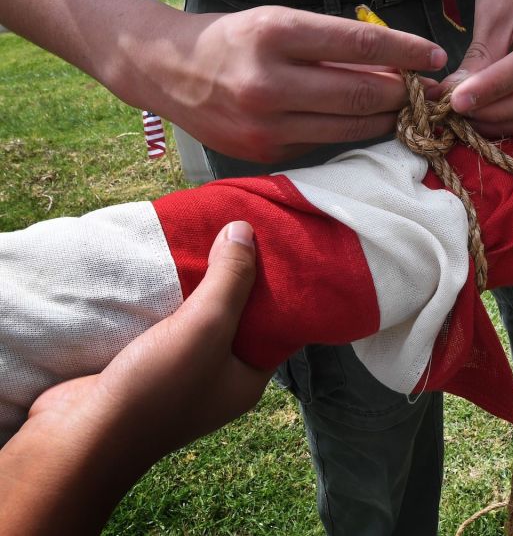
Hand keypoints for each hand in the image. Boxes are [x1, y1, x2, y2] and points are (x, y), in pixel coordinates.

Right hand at [0, 222, 271, 534]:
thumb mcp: (207, 324)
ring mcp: (180, 375)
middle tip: (235, 232)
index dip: (277, 287)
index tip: (273, 245)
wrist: (79, 437)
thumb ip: (231, 278)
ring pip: (197, 319)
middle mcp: (219, 379)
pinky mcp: (144, 366)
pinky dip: (166, 299)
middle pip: (236, 318)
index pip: (276, 325)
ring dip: (195, 286)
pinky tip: (164, 267)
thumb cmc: (156, 386)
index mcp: (247, 378)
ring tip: (201, 238)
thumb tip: (246, 230)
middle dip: (233, 279)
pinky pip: (164, 325)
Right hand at [123, 7, 448, 162]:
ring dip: (386, 119)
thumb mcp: (278, 20)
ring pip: (352, 128)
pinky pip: (325, 145)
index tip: (436, 57)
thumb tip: (396, 64)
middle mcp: (270, 82)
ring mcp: (266, 125)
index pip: (361, 46)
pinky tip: (363, 123)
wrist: (165, 70)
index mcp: (275, 34)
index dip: (407, 53)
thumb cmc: (231, 38)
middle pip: (363, 95)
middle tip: (428, 90)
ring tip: (405, 108)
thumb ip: (333, 43)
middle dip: (405, 94)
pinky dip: (351, 134)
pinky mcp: (265, 153)